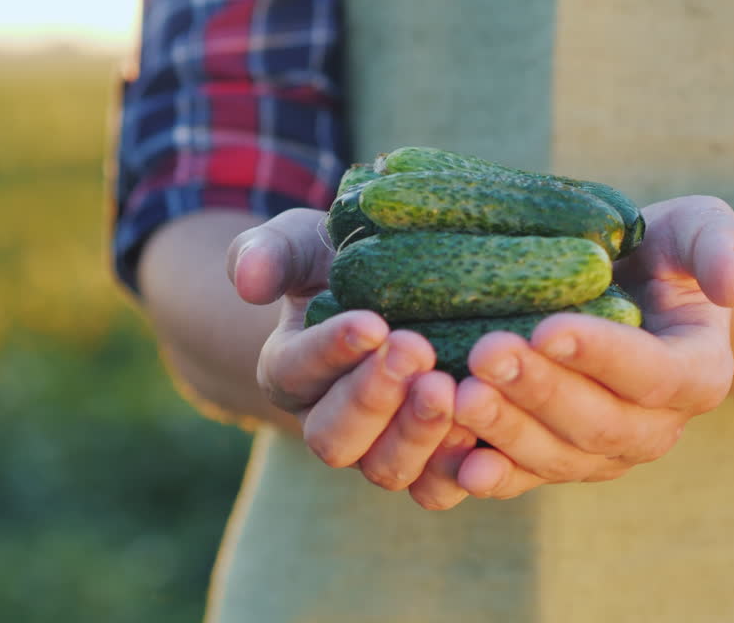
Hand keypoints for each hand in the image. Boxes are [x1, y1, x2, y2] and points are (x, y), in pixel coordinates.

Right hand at [227, 208, 476, 508]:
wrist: (399, 294)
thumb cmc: (342, 264)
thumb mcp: (302, 244)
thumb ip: (268, 253)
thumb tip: (248, 283)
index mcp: (289, 371)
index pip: (296, 371)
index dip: (331, 351)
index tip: (372, 323)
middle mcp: (328, 423)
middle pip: (334, 437)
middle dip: (374, 397)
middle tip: (416, 349)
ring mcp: (377, 452)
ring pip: (385, 468)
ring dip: (417, 434)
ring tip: (450, 388)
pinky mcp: (429, 467)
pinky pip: (436, 488)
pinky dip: (458, 471)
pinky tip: (485, 435)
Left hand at [451, 195, 733, 498]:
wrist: (626, 294)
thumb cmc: (662, 255)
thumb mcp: (701, 227)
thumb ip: (722, 244)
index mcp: (696, 374)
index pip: (653, 374)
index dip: (601, 356)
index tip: (547, 327)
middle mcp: (654, 428)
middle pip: (598, 424)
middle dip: (540, 392)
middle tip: (488, 353)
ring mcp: (601, 454)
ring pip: (556, 458)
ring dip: (505, 431)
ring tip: (459, 395)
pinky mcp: (553, 463)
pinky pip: (520, 479)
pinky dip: (486, 472)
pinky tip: (450, 455)